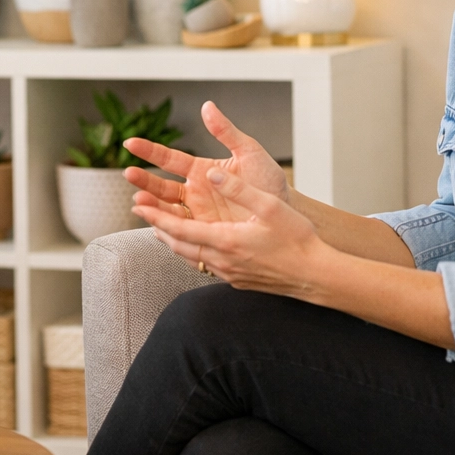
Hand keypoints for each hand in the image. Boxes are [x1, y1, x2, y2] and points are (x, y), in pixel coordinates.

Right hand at [124, 101, 289, 227]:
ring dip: (151, 205)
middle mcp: (195, 192)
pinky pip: (180, 232)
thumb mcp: (249, 152)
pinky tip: (154, 226)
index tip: (130, 144)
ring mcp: (197, 214)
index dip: (149, 151)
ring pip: (166, 210)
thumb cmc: (269, 182)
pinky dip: (165, 229)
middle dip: (144, 180)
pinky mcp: (204, 233)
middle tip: (129, 174)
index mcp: (201, 170)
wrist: (287, 213)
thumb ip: (226, 131)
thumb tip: (207, 107)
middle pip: (161, 186)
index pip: (169, 159)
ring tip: (139, 202)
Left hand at [133, 165, 324, 294]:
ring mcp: (229, 274)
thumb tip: (213, 175)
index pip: (180, 230)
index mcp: (227, 240)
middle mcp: (223, 261)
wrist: (316, 276)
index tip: (138, 206)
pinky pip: (205, 265)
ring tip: (159, 228)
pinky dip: (191, 252)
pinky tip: (193, 245)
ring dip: (172, 241)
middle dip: (157, 227)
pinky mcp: (237, 280)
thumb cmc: (297, 239)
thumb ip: (239, 189)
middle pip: (179, 246)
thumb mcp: (269, 206)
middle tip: (140, 212)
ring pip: (191, 258)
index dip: (156, 217)